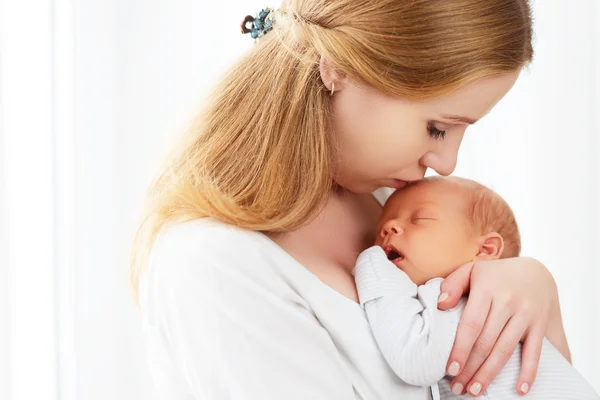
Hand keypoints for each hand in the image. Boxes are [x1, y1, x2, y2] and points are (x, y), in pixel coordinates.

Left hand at [438, 257, 558, 396]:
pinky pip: (534, 352)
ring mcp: (526, 314)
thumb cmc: (495, 275)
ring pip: (505, 350)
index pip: (471, 324)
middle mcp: (508, 301)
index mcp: (487, 289)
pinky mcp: (540, 325)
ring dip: (490, 374)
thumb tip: (441, 305)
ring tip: (475, 390)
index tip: (450, 369)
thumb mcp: (472, 270)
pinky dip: (529, 372)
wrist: (536, 271)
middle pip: (486, 342)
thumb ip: (453, 284)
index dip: (460, 349)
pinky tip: (519, 390)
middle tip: (458, 387)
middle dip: (470, 368)